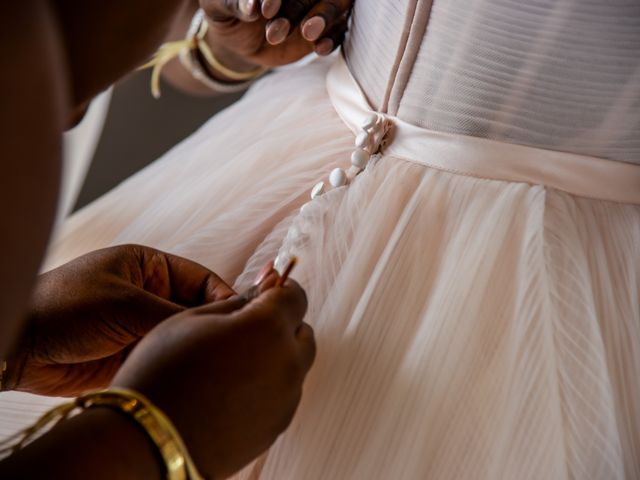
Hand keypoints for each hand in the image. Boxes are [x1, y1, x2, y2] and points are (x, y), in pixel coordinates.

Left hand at [8, 244, 233, 395]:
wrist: (17, 346)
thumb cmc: (64, 306)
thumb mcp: (125, 303)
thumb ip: (174, 313)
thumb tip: (220, 321)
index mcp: (152, 268)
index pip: (204, 280)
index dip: (225, 298)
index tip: (244, 318)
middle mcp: (152, 295)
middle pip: (198, 311)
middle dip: (212, 327)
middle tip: (232, 346)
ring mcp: (143, 326)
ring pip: (185, 338)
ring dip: (195, 350)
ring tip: (214, 364)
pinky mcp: (134, 355)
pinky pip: (167, 359)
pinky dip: (177, 367)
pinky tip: (190, 376)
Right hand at [112, 278, 314, 478]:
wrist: (146, 442)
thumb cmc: (162, 373)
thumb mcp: (191, 319)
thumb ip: (236, 302)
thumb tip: (262, 290)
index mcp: (268, 327)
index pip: (296, 296)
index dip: (280, 289)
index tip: (265, 293)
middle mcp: (287, 363)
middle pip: (302, 333)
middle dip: (282, 325)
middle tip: (246, 329)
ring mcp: (286, 400)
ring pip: (294, 366)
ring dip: (276, 357)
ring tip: (233, 365)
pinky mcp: (276, 427)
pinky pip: (282, 396)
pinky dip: (267, 387)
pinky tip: (232, 392)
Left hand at [199, 0, 352, 71]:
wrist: (237, 42)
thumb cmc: (226, 14)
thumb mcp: (218, 7)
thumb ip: (232, 2)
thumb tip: (251, 7)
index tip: (266, 10)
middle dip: (307, 6)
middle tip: (298, 27)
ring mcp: (314, 6)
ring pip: (333, 5)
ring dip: (324, 19)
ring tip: (308, 34)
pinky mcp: (322, 30)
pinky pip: (338, 30)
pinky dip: (333, 38)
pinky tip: (320, 49)